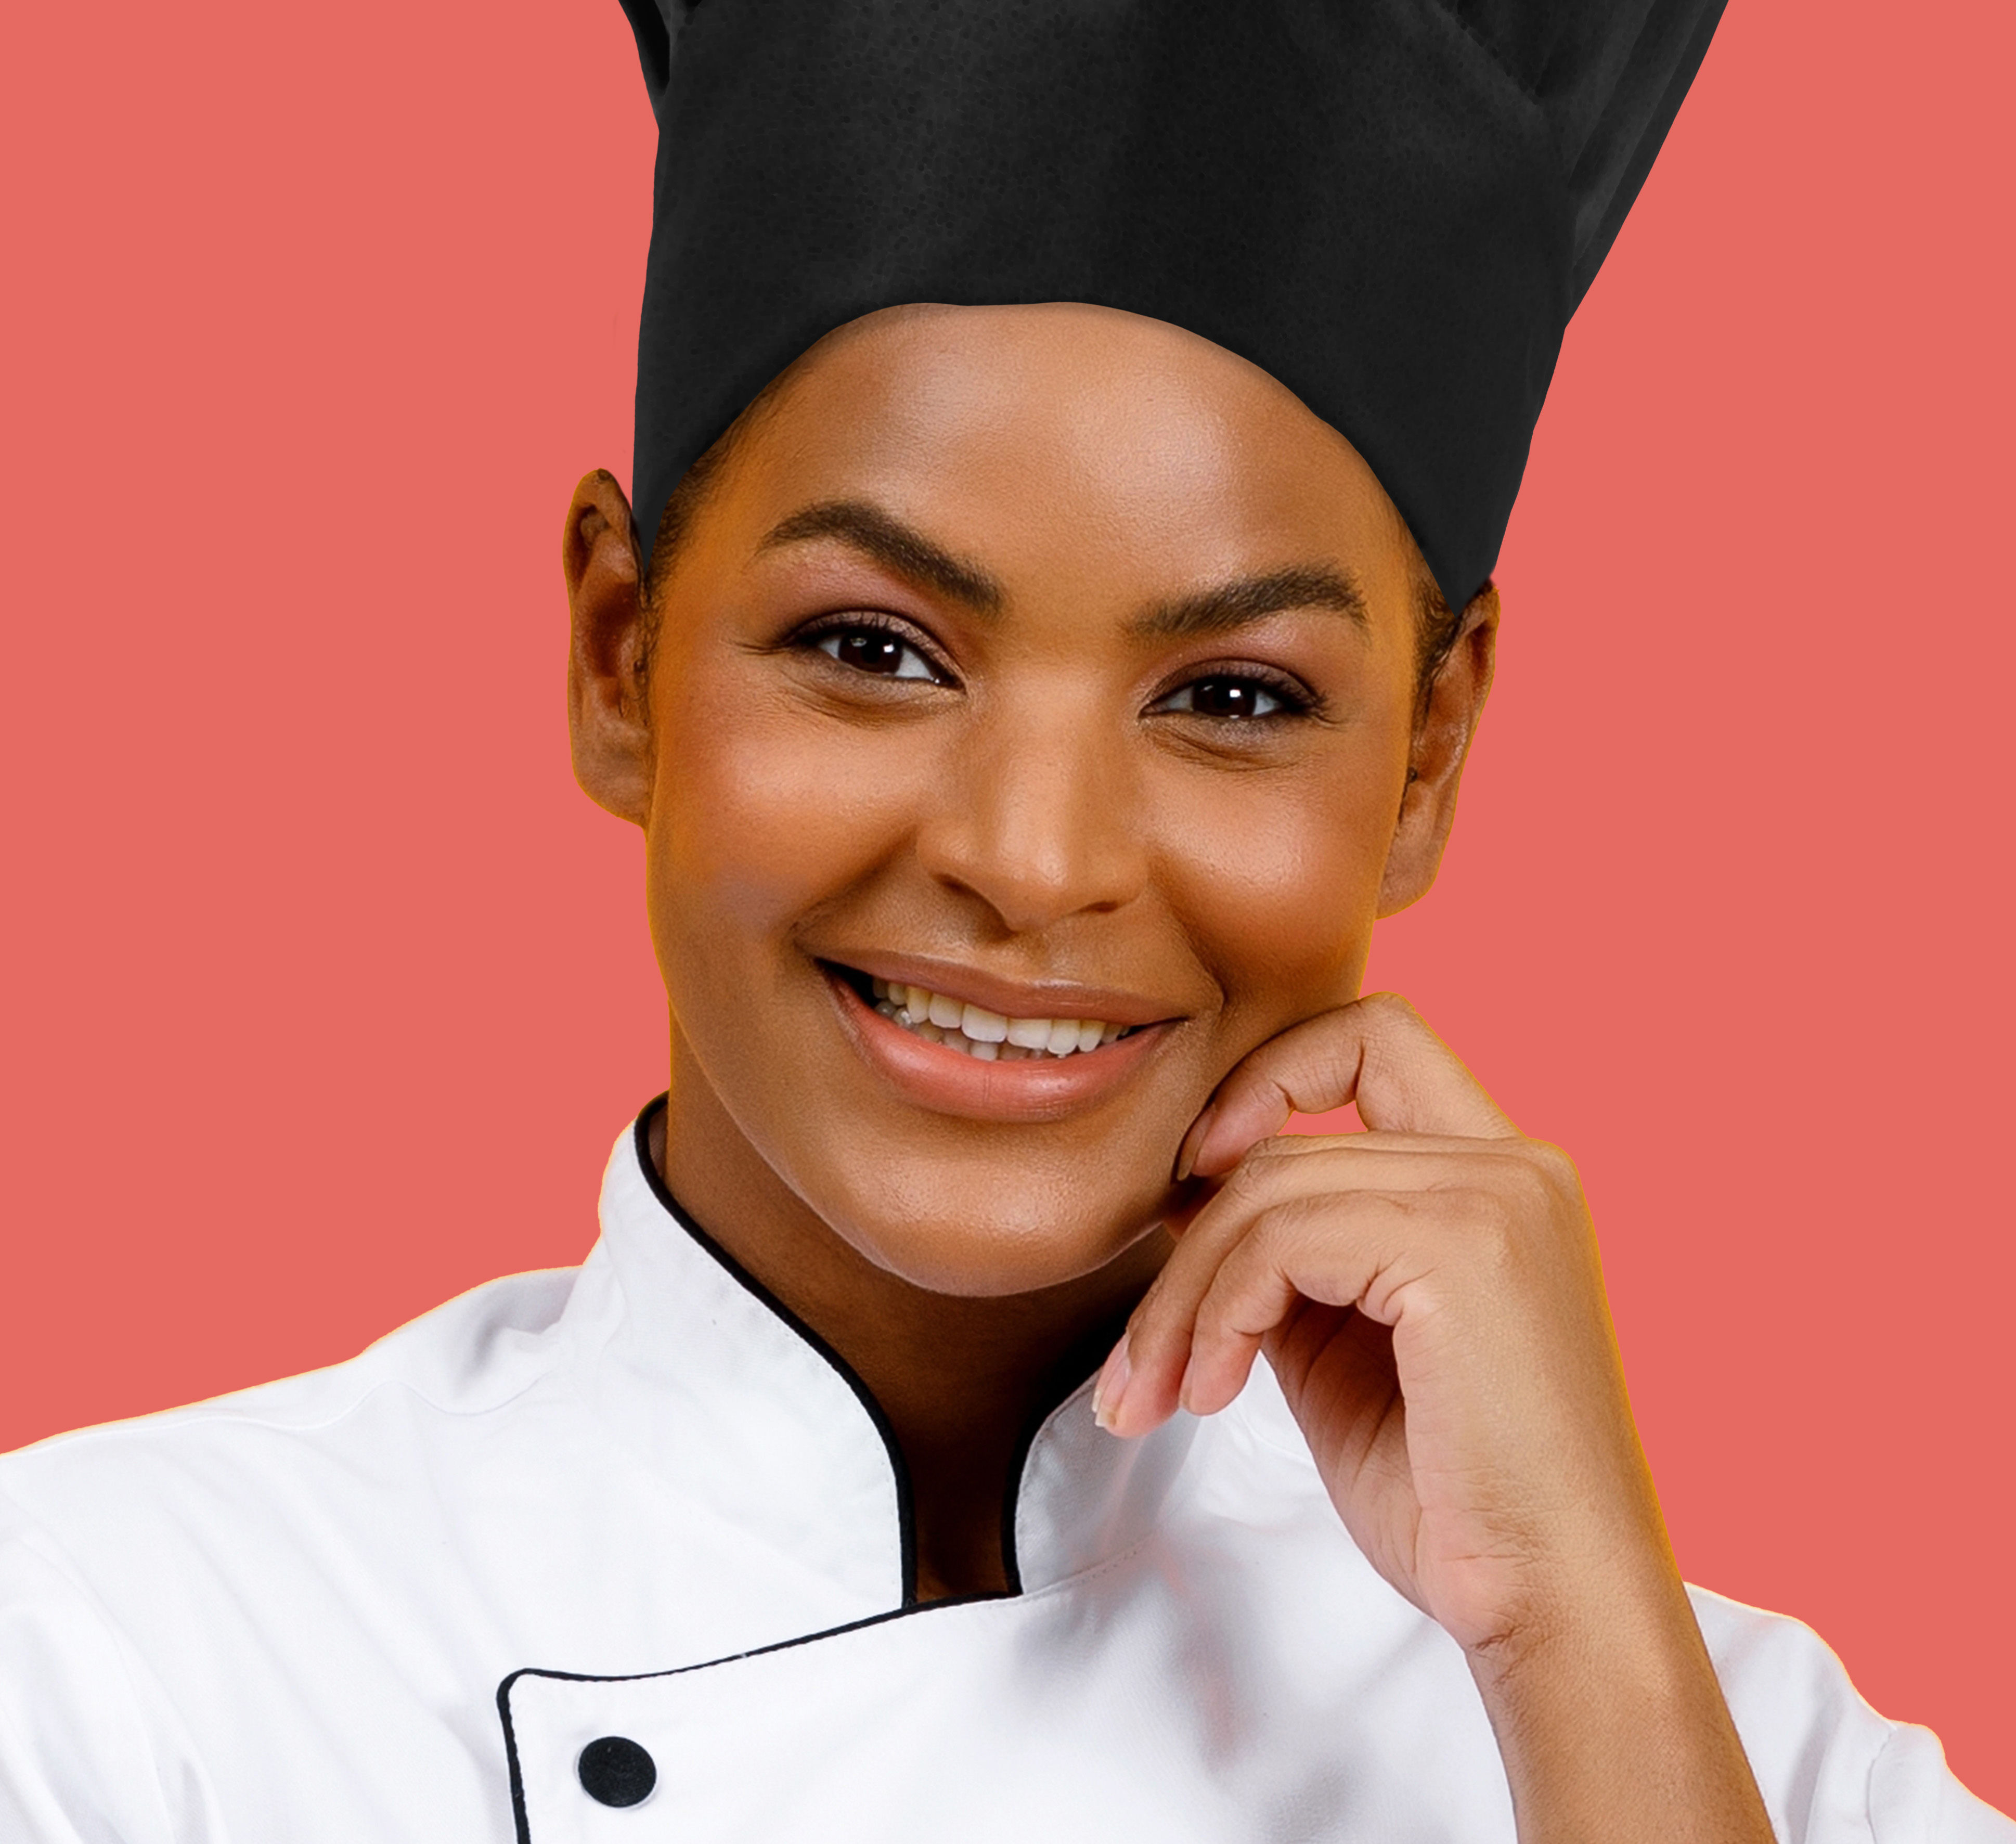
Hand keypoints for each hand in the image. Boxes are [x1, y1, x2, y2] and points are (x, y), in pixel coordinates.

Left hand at [1094, 993, 1773, 1841]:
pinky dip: (1218, 1314)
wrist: (1553, 1610)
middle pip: (1288, 1137)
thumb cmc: (1457, 1498)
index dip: (1269, 1081)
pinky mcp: (1464, 1248)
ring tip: (1162, 1393)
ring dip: (1185, 1298)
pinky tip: (1211, 1395)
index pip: (1372, 1036)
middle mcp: (1516, 1162)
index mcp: (1504, 1173)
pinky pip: (1280, 1239)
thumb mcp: (1342, 1346)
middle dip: (1189, 1244)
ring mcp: (1497, 1196)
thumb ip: (1284, 1256)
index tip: (1197, 1183)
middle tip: (1141, 1361)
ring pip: (1266, 1188)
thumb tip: (1182, 1192)